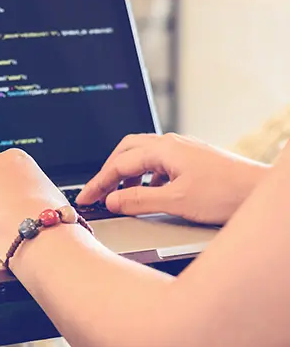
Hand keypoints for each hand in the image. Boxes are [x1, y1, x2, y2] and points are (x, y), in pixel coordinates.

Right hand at [76, 133, 268, 224]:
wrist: (259, 192)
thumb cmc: (226, 193)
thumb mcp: (176, 201)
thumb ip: (139, 201)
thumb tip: (113, 200)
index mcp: (163, 149)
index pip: (119, 164)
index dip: (99, 182)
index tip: (86, 197)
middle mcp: (171, 144)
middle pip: (126, 151)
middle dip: (109, 172)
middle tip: (98, 192)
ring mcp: (183, 151)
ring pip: (143, 157)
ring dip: (128, 175)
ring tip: (122, 196)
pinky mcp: (192, 160)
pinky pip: (159, 164)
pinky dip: (146, 178)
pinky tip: (150, 194)